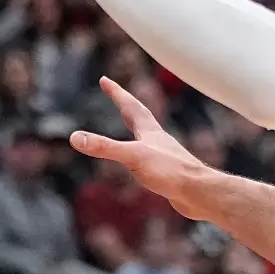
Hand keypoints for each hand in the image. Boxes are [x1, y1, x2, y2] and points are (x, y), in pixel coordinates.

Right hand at [71, 78, 208, 215]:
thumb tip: (74, 137)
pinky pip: (152, 159)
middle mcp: (158, 140)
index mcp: (149, 132)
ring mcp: (165, 157)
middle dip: (126, 105)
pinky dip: (143, 155)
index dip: (116, 92)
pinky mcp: (169, 175)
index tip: (104, 79)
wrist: (200, 193)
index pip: (130, 106)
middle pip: (140, 117)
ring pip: (148, 138)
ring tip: (132, 127)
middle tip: (116, 95)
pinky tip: (144, 164)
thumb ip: (104, 147)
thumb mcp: (132, 157)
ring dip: (137, 129)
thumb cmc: (170, 172)